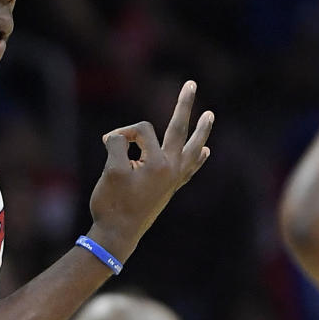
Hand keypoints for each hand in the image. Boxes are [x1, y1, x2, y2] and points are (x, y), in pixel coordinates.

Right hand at [87, 80, 213, 257]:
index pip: (142, 131)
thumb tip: (119, 140)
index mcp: (159, 163)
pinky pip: (189, 169)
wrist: (117, 236)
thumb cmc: (112, 203)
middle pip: (180, 130)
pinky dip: (197, 159)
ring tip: (210, 116)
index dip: (122, 133)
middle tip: (191, 84)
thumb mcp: (110, 169)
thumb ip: (117, 145)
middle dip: (184, 106)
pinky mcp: (169, 190)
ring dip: (201, 132)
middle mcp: (171, 169)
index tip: (108, 144)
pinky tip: (205, 153)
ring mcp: (173, 180)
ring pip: (191, 149)